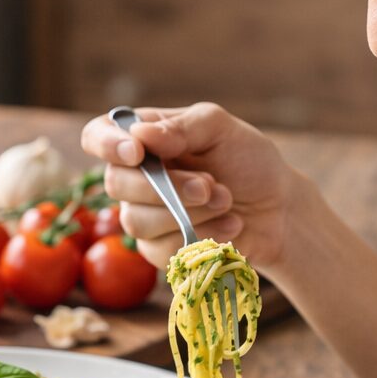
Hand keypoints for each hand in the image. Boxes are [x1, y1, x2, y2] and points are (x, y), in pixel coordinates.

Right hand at [80, 103, 304, 270]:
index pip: (97, 135)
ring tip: (226, 201)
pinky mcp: (160, 250)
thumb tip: (139, 134)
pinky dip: (201, 237)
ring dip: (189, 213)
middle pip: (116, 183)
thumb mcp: (221, 129)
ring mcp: (144, 215)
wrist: (279, 209)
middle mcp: (135, 176)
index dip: (106, 144)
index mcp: (143, 138)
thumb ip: (182, 127)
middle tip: (210, 185)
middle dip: (166, 188)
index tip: (137, 153)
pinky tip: (230, 226)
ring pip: (137, 221)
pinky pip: (160, 250)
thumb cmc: (248, 161)